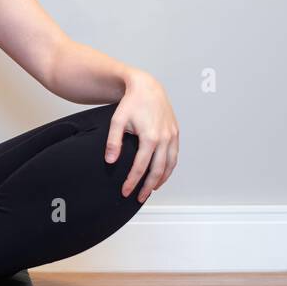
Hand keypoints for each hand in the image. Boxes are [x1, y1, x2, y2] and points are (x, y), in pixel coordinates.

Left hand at [105, 68, 178, 202]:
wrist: (147, 87)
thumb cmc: (131, 103)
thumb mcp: (117, 121)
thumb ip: (113, 142)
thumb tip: (111, 161)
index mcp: (150, 137)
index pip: (141, 167)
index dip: (132, 181)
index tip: (125, 191)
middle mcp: (164, 138)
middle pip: (158, 170)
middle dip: (147, 186)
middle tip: (139, 198)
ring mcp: (172, 136)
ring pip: (170, 165)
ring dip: (161, 179)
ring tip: (151, 190)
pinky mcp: (176, 133)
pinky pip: (175, 155)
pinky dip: (169, 168)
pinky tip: (162, 174)